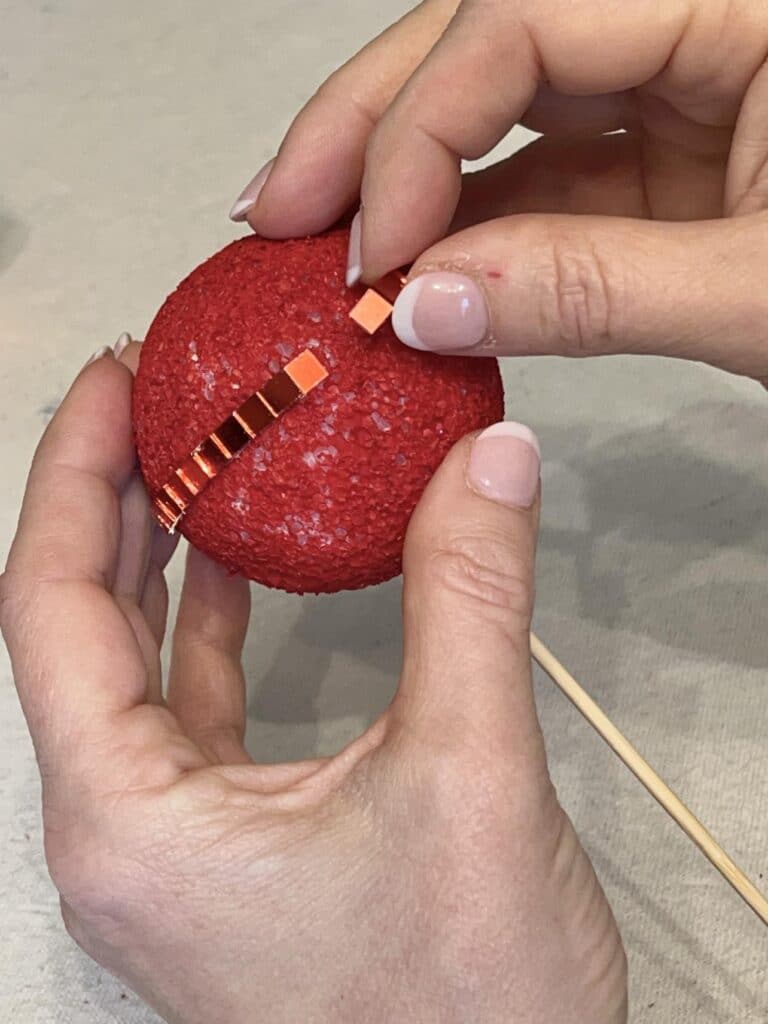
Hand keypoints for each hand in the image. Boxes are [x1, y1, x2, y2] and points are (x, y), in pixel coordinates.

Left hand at [2, 345, 626, 1023]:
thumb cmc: (461, 1015)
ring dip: (154, 557)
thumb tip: (490, 466)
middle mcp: (126, 836)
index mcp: (132, 824)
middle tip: (150, 398)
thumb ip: (470, 598)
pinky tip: (242, 566)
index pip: (48, 607)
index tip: (112, 384)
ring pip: (127, 667)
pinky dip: (208, 622)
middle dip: (106, 498)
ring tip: (188, 461)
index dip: (72, 475)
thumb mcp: (471, 776)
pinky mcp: (228, 845)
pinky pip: (187, 705)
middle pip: (74, 627)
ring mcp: (173, 844)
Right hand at [235, 0, 767, 383]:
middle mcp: (696, 14)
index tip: (369, 253)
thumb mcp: (764, 292)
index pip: (524, 19)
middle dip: (370, 128)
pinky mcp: (665, 155)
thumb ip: (589, 289)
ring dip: (406, 183)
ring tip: (323, 248)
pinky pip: (543, 177)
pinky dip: (472, 233)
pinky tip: (414, 276)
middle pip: (487, 38)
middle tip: (278, 210)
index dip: (420, 132)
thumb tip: (428, 308)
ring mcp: (676, 85)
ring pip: (502, 107)